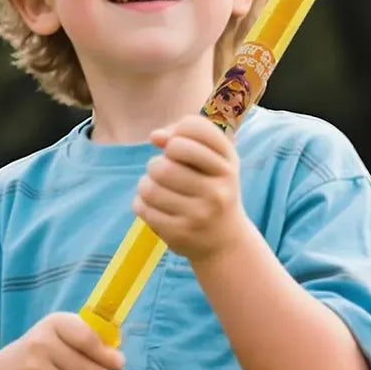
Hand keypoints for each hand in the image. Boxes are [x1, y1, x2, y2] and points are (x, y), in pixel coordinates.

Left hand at [134, 114, 249, 262]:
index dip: (178, 131)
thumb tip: (155, 136)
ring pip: (149, 185)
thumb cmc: (213, 190)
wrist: (225, 241)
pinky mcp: (180, 233)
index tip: (177, 146)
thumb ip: (185, 139)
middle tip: (163, 172)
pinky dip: (141, 203)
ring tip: (156, 190)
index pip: (195, 128)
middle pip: (169, 156)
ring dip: (146, 184)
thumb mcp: (214, 162)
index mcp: (229, 165)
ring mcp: (200, 213)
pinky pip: (142, 207)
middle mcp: (219, 189)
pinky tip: (153, 207)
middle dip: (158, 162)